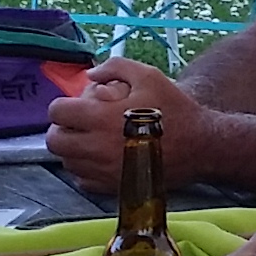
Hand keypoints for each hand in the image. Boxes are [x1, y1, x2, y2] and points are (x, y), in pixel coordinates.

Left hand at [44, 58, 200, 192]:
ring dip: (73, 149)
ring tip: (90, 139)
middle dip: (62, 128)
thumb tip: (90, 75)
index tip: (76, 105)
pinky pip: (83, 181)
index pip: (57, 112)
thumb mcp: (147, 75)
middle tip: (77, 123)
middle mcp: (97, 147)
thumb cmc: (174, 109)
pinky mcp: (114, 187)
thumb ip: (114, 67)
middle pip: (55, 141)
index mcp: (101, 117)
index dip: (63, 105)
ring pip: (67, 162)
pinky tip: (100, 157)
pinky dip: (85, 169)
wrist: (200, 146)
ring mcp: (104, 171)